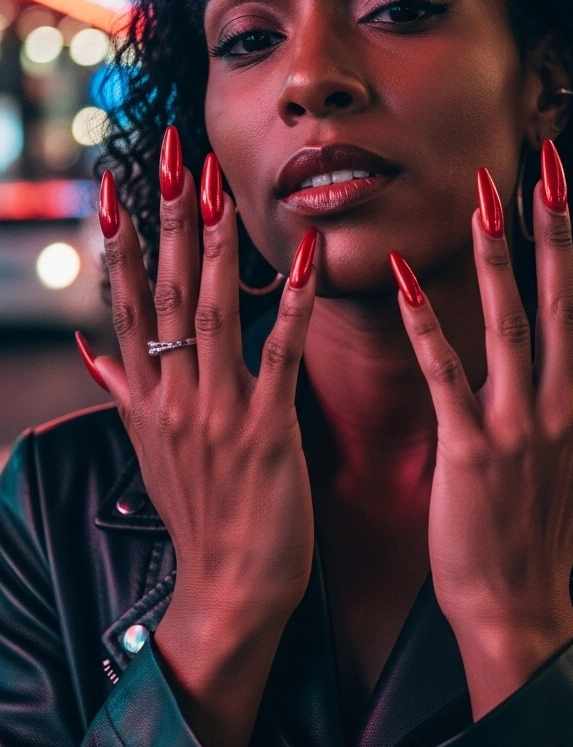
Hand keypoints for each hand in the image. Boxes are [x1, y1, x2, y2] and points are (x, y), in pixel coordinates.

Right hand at [80, 128, 318, 746]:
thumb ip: (123, 392)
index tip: (116, 183)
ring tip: (219, 186)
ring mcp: (216, 413)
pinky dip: (292, 304)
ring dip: (216, 245)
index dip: (121, 241)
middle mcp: (172, 397)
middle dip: (167, 219)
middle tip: (171, 154)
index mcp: (147, 397)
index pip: (125, 304)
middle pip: (165, 292)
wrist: (230, 592)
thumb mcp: (149, 452)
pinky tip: (306, 257)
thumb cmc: (201, 518)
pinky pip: (279, 355)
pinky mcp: (265, 432)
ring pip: (212, 313)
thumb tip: (91, 349)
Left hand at [390, 144, 572, 718]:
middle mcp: (564, 410)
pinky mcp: (470, 449)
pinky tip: (400, 277)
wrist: (516, 606)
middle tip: (550, 166)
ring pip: (511, 325)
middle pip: (567, 305)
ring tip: (484, 196)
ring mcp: (519, 428)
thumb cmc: (552, 537)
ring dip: (497, 257)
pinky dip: (425, 324)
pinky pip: (446, 374)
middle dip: (558, 231)